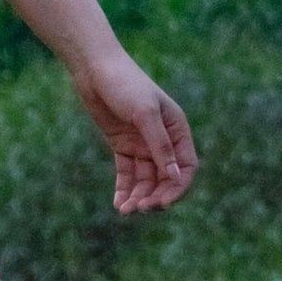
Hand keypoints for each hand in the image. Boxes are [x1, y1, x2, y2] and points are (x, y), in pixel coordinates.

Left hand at [69, 49, 198, 212]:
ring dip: (138, 196)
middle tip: (141, 209)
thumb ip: (160, 145)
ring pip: (145, 179)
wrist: (95, 70)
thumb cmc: (125, 84)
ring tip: (126, 210)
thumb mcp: (145, 114)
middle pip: (165, 178)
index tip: (163, 203)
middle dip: (155, 195)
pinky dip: (124, 189)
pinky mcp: (122, 146)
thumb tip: (176, 176)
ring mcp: (141, 144)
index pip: (186, 167)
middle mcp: (162, 140)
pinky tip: (118, 204)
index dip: (177, 187)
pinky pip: (127, 174)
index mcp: (177, 129)